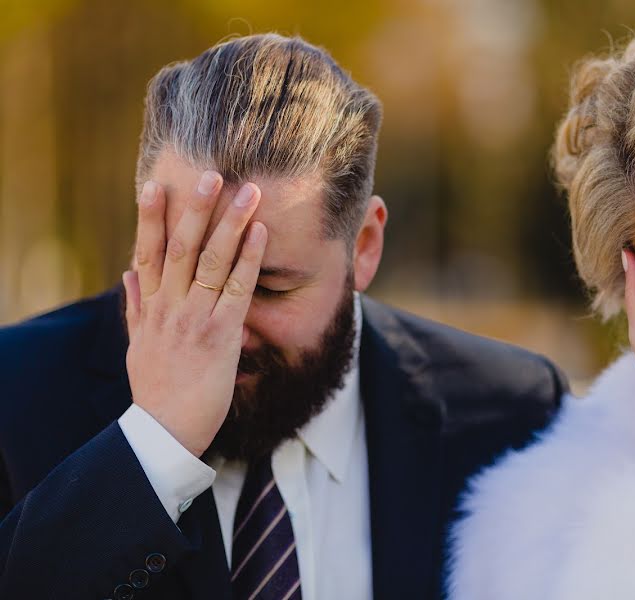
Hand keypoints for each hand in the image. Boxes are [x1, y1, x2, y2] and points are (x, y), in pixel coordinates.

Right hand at [121, 172, 265, 456]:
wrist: (166, 431)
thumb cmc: (155, 388)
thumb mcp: (138, 345)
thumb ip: (135, 307)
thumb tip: (128, 272)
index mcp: (149, 308)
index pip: (146, 253)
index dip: (149, 218)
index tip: (154, 184)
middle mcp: (168, 306)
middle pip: (179, 247)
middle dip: (194, 208)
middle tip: (210, 173)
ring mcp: (194, 318)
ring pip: (211, 260)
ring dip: (230, 223)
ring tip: (248, 192)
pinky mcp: (221, 334)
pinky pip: (237, 289)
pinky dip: (249, 259)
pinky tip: (261, 234)